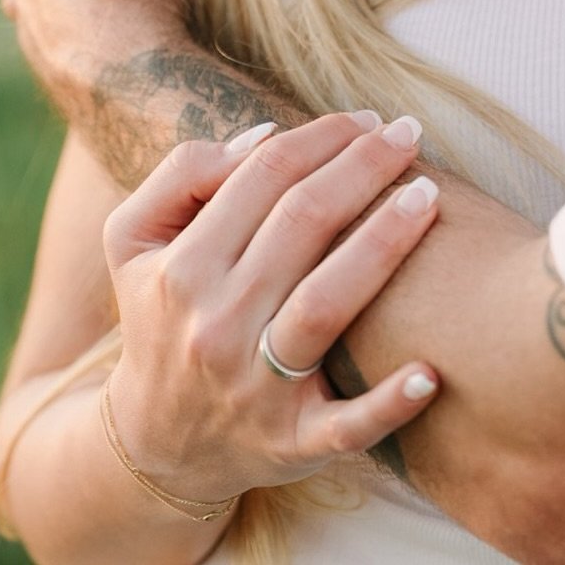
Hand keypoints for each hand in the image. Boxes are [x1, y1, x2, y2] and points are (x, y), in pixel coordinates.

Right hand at [104, 112, 441, 505]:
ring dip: (384, 244)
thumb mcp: (134, 241)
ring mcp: (255, 389)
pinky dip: (389, 404)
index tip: (366, 120)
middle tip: (409, 135)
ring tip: (429, 197)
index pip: (262, 177)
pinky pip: (345, 426)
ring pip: (325, 304)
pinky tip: (431, 372)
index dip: (320, 137)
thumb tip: (262, 137)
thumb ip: (181, 175)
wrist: (155, 442)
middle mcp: (215, 326)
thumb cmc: (165, 315)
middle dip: (362, 168)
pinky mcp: (292, 444)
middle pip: (301, 224)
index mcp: (180, 270)